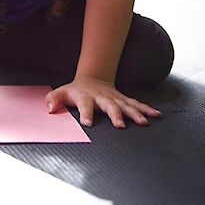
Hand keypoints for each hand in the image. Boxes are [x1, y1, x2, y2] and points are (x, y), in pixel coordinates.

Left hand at [45, 76, 160, 127]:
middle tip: (120, 126)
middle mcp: (102, 97)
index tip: (87, 123)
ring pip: (126, 105)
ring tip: (144, 122)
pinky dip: (146, 109)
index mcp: (86, 97)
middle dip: (115, 115)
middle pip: (110, 106)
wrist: (92, 79)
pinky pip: (136, 104)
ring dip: (135, 113)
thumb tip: (49, 108)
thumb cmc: (75, 91)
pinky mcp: (124, 100)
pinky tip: (156, 115)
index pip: (85, 106)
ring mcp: (115, 98)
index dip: (85, 114)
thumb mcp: (61, 93)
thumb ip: (53, 100)